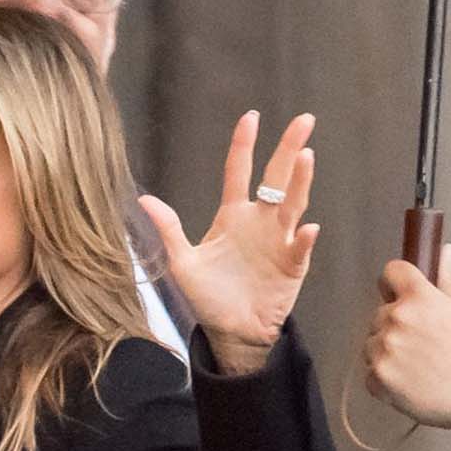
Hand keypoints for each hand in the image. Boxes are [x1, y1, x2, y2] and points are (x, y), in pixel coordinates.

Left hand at [139, 110, 317, 375]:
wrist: (230, 332)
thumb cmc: (208, 297)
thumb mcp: (182, 262)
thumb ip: (169, 229)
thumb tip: (143, 200)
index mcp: (232, 216)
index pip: (239, 171)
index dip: (244, 144)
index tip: (250, 117)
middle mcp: (260, 222)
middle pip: (277, 177)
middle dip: (289, 148)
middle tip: (304, 120)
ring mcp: (279, 241)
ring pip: (293, 204)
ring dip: (301, 182)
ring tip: (306, 157)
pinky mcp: (292, 266)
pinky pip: (300, 248)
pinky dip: (305, 239)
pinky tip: (308, 228)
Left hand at [363, 244, 450, 434]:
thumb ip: (447, 278)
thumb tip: (445, 250)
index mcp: (418, 297)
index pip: (391, 272)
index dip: (395, 284)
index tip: (403, 296)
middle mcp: (397, 318)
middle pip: (380, 313)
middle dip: (394, 324)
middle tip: (420, 343)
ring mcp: (385, 348)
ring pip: (372, 342)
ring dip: (386, 351)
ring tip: (415, 364)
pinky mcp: (378, 377)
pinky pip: (371, 371)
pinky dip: (384, 378)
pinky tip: (408, 381)